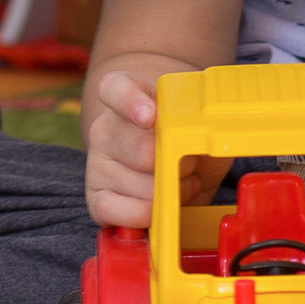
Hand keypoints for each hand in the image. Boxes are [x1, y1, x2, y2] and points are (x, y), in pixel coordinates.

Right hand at [85, 68, 227, 227]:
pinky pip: (112, 210)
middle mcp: (105, 126)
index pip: (117, 89)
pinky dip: (142, 215)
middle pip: (143, 151)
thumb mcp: (198, 121)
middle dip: (176, 164)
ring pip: (139, 186)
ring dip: (169, 192)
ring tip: (179, 183)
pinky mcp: (95, 196)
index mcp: (126, 94)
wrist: (167, 157)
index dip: (132, 102)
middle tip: (190, 163)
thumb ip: (202, 123)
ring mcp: (97, 162)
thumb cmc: (183, 134)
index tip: (150, 115)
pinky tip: (158, 208)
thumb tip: (208, 141)